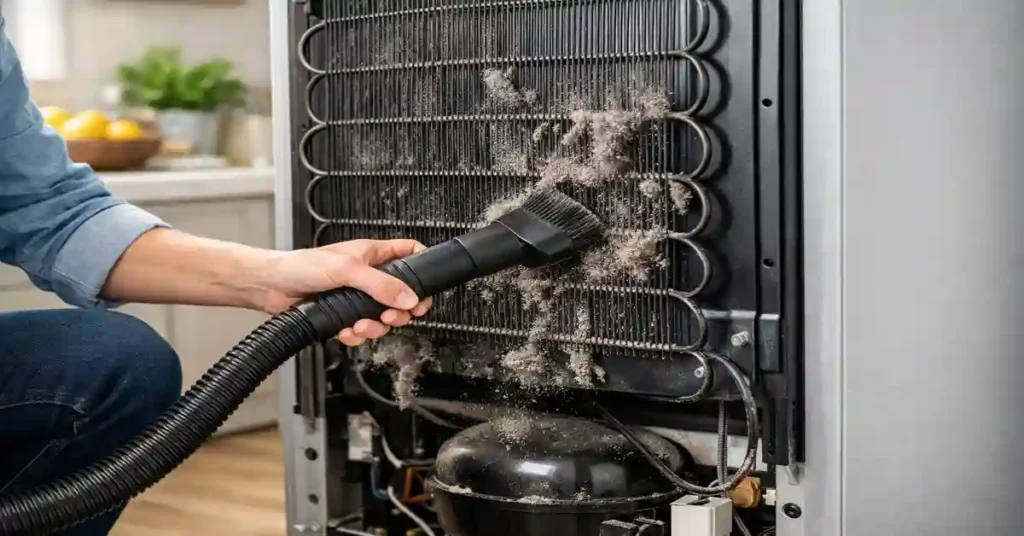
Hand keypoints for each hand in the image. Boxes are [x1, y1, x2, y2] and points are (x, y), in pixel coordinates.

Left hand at [256, 239, 431, 345]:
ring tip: (361, 325)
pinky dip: (356, 335)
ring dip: (375, 326)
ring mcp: (356, 297)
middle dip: (400, 311)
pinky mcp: (343, 315)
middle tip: (393, 316)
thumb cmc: (301, 266)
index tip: (426, 288)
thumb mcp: (347, 269)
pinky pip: (362, 331)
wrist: (271, 287)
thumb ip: (380, 284)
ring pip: (382, 317)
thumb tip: (408, 297)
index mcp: (373, 254)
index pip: (410, 253)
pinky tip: (345, 330)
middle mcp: (368, 276)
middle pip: (401, 295)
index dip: (423, 270)